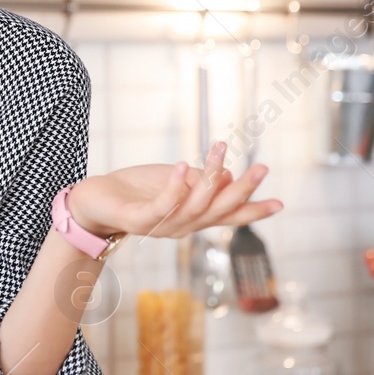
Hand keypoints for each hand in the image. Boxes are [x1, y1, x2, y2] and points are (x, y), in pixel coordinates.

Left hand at [65, 141, 282, 239]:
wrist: (93, 202)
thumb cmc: (136, 190)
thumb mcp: (174, 179)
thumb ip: (200, 181)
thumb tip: (228, 176)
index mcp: (193, 217)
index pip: (228, 215)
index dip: (253, 210)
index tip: (280, 203)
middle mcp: (182, 226)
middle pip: (219, 210)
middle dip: (242, 190)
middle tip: (262, 167)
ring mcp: (161, 226)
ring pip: (195, 205)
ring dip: (211, 176)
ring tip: (221, 148)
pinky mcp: (139, 220)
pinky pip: (162, 205)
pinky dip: (175, 186)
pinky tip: (184, 165)